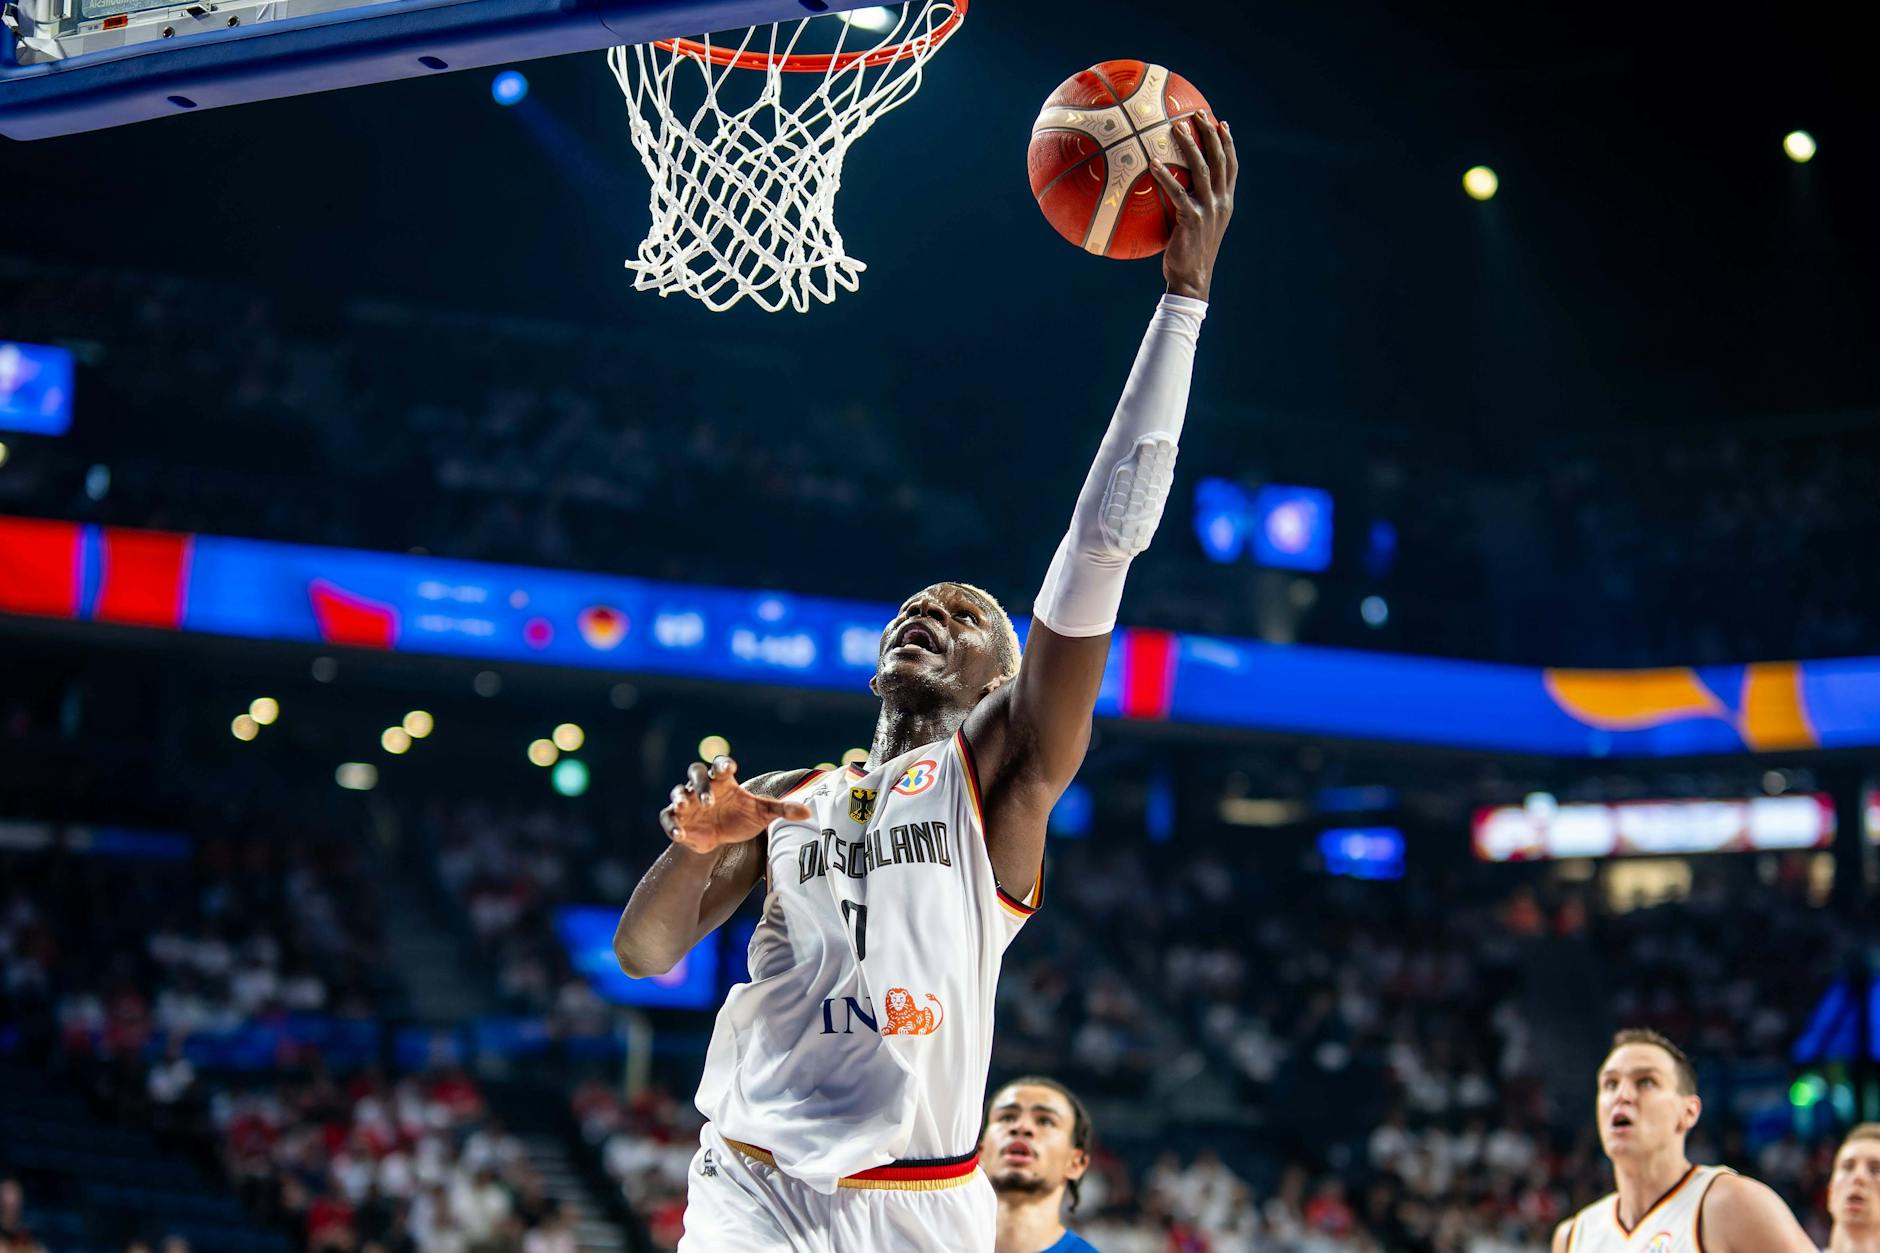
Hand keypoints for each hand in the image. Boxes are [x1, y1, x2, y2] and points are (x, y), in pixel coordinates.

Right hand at [658, 756, 811, 854]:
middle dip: (701, 784)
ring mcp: (688, 803)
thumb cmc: (741, 818)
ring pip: (678, 792)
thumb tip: (808, 813)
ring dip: (680, 798)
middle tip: (709, 800)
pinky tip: (679, 834)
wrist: (719, 839)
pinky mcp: (678, 820)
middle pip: (695, 773)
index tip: (729, 768)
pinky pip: (668, 818)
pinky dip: (671, 825)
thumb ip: (782, 810)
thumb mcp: (762, 814)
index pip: (720, 764)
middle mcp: (703, 787)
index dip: (722, 764)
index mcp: (724, 781)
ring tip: (684, 807)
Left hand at [1149, 113, 1236, 302]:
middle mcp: (1221, 202)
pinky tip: (1152, 163)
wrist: (1192, 279)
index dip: (1228, 143)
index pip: (1231, 166)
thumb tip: (1173, 187)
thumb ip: (1192, 204)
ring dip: (1190, 145)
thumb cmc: (1188, 253)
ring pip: (1202, 169)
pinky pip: (1178, 192)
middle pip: (1219, 159)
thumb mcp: (1197, 225)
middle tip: (1198, 113)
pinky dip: (1166, 176)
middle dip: (1210, 133)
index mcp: (1225, 202)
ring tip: (1177, 126)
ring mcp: (1209, 209)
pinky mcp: (1192, 219)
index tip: (1221, 122)